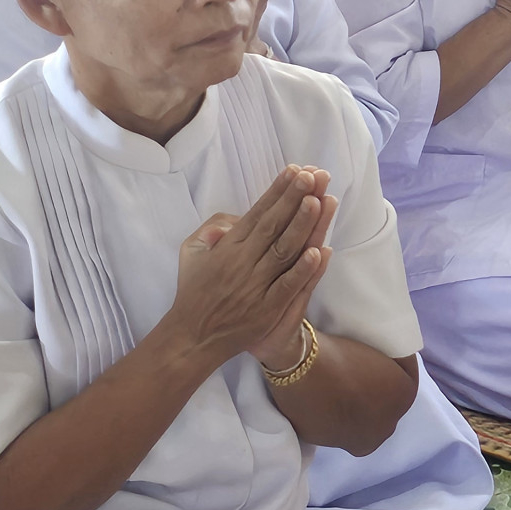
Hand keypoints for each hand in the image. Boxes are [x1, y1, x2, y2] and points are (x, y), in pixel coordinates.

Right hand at [166, 166, 336, 368]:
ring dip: (302, 225)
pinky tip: (318, 251)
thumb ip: (212, 230)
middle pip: (274, 225)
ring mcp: (255, 285)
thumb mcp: (192, 254)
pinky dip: (302, 269)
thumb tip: (235, 217)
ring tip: (318, 200)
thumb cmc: (195, 292)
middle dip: (294, 198)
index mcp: (228, 247)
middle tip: (314, 174)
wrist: (192, 338)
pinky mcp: (267, 309)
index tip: (296, 171)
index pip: (258, 213)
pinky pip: (286, 286)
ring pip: (283, 251)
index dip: (278, 192)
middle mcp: (242, 262)